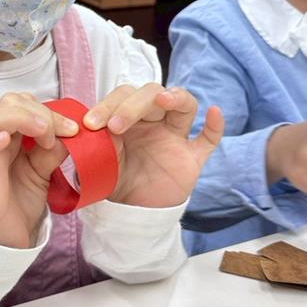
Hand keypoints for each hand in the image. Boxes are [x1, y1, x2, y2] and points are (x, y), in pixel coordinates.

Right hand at [0, 92, 80, 248]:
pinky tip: (4, 140)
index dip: (49, 110)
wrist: (9, 239)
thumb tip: (71, 131)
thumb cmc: (21, 202)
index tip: (73, 128)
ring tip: (42, 134)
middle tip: (59, 134)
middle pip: (6, 104)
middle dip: (38, 112)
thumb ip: (54, 150)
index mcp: (9, 134)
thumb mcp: (45, 172)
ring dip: (17, 119)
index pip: (23, 104)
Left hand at [83, 85, 223, 208]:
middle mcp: (154, 121)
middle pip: (152, 95)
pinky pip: (209, 139)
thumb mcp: (99, 160)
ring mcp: (175, 138)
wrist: (130, 211)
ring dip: (175, 97)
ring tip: (162, 99)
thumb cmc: (114, 179)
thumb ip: (98, 143)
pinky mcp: (191, 158)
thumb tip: (91, 128)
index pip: (123, 96)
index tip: (91, 124)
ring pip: (185, 105)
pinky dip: (215, 126)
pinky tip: (214, 112)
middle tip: (114, 126)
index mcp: (129, 117)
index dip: (108, 105)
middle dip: (132, 105)